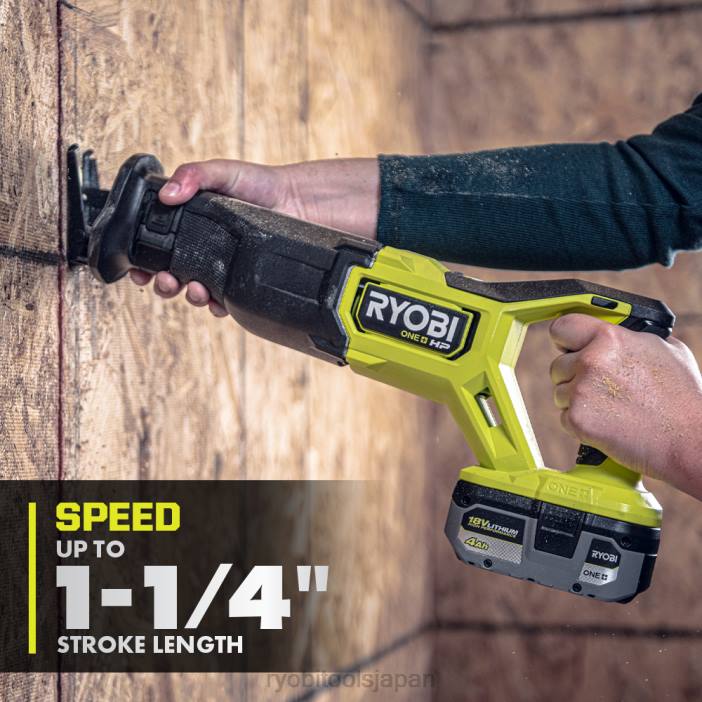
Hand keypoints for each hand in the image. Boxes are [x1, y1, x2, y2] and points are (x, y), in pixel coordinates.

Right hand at [129, 158, 379, 315]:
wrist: (298, 203)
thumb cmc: (260, 185)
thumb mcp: (223, 172)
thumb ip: (194, 175)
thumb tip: (167, 194)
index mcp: (190, 226)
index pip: (158, 248)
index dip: (144, 261)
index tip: (138, 269)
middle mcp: (203, 250)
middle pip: (171, 276)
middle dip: (163, 284)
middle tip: (165, 281)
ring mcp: (222, 269)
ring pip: (195, 292)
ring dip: (188, 296)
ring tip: (194, 289)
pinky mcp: (243, 282)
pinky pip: (224, 302)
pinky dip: (216, 305)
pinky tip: (217, 300)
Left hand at [549, 314, 701, 498]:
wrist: (687, 440)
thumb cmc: (681, 397)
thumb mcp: (664, 349)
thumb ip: (630, 337)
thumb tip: (616, 332)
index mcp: (610, 338)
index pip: (562, 328)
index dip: (565, 339)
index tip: (568, 347)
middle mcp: (591, 361)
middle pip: (558, 365)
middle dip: (574, 376)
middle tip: (601, 387)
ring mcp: (581, 391)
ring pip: (560, 393)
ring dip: (577, 400)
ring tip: (610, 407)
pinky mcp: (577, 419)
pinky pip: (564, 417)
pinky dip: (580, 423)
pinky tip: (608, 423)